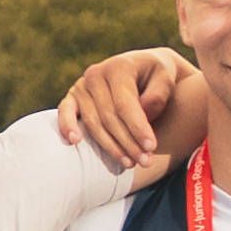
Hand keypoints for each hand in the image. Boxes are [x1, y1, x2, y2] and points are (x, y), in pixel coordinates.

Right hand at [57, 45, 201, 168]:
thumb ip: (157, 94)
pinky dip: (67, 127)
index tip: (151, 147)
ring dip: (110, 147)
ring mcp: (81, 86)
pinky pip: (65, 113)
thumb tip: (143, 111)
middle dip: (128, 143)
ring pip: (93, 123)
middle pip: (109, 117)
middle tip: (145, 161)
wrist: (141, 69)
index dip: (137, 128)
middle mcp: (95, 74)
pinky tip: (75, 141)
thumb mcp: (166, 78)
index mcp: (118, 67)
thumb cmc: (155, 77)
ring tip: (129, 163)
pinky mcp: (72, 97)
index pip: (125, 104)